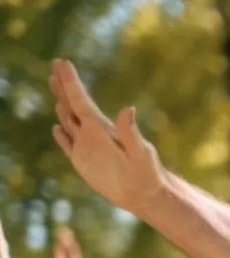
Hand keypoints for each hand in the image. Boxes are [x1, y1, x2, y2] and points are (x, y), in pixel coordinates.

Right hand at [49, 59, 166, 214]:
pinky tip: (57, 129)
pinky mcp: (84, 163)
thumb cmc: (147, 174)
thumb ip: (130, 132)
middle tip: (55, 66)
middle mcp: (93, 134)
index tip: (61, 61)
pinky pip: (69, 146)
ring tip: (57, 91)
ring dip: (62, 106)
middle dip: (63, 86)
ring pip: (69, 122)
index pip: (81, 100)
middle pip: (73, 106)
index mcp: (102, 128)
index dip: (70, 81)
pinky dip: (61, 136)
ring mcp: (88, 148)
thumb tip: (129, 108)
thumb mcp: (140, 152)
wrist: (146, 195)